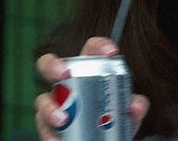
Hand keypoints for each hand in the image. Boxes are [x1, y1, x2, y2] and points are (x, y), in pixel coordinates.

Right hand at [34, 37, 149, 140]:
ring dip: (51, 108)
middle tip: (64, 73)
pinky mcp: (47, 126)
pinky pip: (43, 128)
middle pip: (49, 65)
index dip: (99, 46)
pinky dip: (50, 135)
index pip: (90, 51)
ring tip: (62, 119)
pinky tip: (57, 140)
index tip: (111, 51)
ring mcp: (53, 104)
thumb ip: (135, 107)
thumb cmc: (113, 120)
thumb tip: (135, 106)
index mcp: (89, 73)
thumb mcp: (127, 113)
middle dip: (53, 65)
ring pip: (42, 99)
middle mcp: (67, 84)